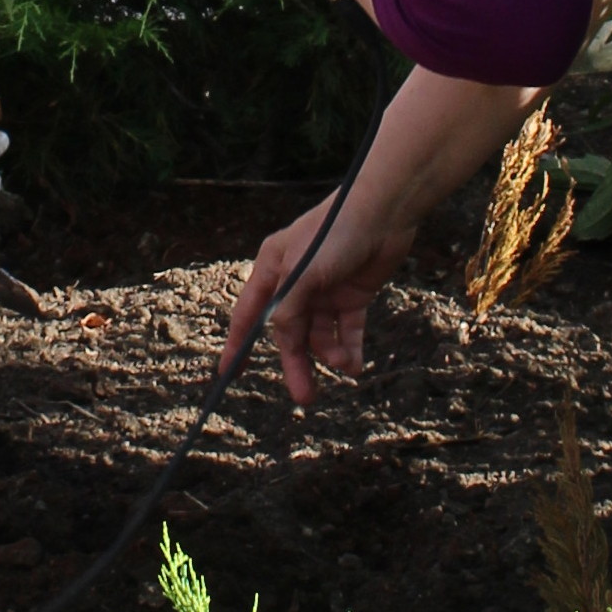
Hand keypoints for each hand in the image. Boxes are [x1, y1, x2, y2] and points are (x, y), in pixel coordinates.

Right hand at [224, 188, 415, 405]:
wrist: (383, 214)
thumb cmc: (336, 232)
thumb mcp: (304, 271)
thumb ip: (289, 307)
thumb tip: (280, 338)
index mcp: (272, 271)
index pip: (249, 315)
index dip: (238, 346)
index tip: (228, 375)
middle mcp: (295, 283)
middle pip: (289, 333)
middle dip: (296, 364)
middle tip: (304, 397)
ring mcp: (324, 291)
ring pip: (319, 335)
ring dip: (329, 354)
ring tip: (345, 366)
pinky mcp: (352, 296)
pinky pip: (346, 330)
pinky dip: (349, 348)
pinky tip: (355, 365)